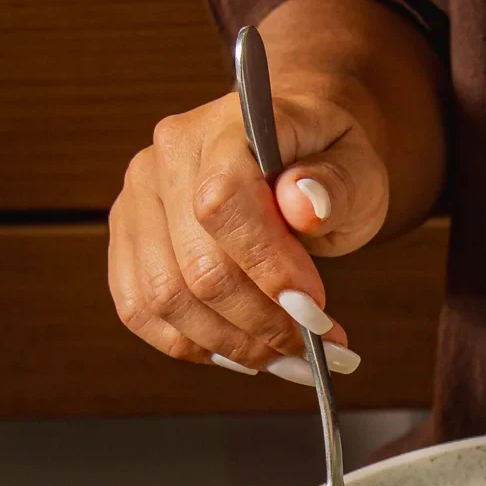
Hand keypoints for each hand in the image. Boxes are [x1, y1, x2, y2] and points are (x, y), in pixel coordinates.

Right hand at [108, 80, 387, 375]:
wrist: (295, 148)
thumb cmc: (328, 158)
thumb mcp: (357, 166)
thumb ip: (337, 186)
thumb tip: (306, 204)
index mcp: (223, 127)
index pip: (223, 204)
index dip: (269, 269)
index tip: (316, 310)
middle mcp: (165, 159)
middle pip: (196, 267)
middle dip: (263, 323)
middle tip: (317, 348)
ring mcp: (138, 201)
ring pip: (165, 299)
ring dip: (233, 345)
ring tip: (288, 358)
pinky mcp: (129, 241)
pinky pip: (141, 311)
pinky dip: (195, 345)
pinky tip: (242, 351)